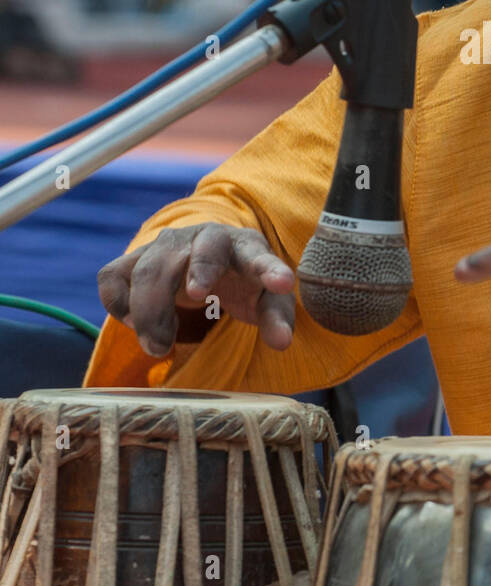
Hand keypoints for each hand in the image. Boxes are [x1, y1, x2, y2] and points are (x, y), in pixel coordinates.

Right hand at [97, 224, 295, 357]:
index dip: (267, 269)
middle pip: (191, 254)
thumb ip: (276, 318)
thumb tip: (282, 343)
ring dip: (149, 312)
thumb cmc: (242, 283)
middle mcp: (203, 238)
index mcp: (244, 246)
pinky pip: (113, 276)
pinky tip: (133, 323)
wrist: (206, 262)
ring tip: (160, 347)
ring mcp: (165, 246)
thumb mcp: (265, 299)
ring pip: (148, 269)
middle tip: (187, 314)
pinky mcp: (135, 259)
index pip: (256, 253)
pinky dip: (118, 302)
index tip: (280, 285)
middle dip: (191, 279)